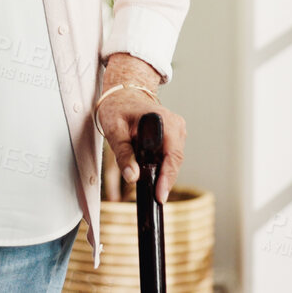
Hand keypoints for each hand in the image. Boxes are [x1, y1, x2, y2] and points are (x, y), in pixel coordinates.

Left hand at [96, 53, 186, 202]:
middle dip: (166, 180)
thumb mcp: (114, 130)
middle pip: (175, 160)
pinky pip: (171, 156)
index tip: (160, 194)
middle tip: (156, 197)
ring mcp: (177, 131)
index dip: (167, 176)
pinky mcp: (174, 137)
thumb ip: (123, 154)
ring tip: (153, 189)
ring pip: (174, 160)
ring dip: (164, 174)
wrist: (122, 95)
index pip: (171, 154)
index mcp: (163, 120)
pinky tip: (154, 176)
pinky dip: (163, 167)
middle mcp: (175, 125)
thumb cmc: (118, 108)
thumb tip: (132, 177)